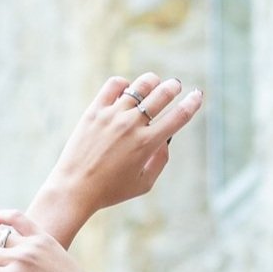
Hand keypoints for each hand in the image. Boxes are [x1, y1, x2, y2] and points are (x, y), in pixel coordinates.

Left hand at [40, 73, 202, 234]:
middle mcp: (132, 126)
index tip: (198, 95)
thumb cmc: (111, 190)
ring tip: (153, 83)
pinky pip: (114, 85)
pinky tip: (126, 91)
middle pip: (162, 94)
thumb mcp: (144, 184)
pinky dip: (124, 84)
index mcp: (147, 144)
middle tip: (175, 86)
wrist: (75, 188)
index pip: (179, 117)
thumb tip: (166, 139)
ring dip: (152, 81)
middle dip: (173, 87)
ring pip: (140, 85)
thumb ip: (160, 160)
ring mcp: (112, 115)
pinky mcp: (95, 110)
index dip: (193, 103)